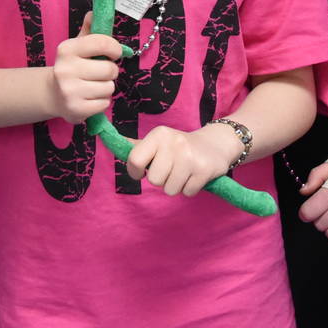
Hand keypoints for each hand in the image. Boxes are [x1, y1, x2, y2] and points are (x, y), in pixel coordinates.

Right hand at [47, 33, 120, 123]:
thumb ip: (89, 31)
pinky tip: (90, 98)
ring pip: (109, 88)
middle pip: (110, 69)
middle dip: (110, 72)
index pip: (102, 43)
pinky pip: (104, 103)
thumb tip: (94, 13)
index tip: (115, 53)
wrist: (52, 94)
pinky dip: (101, 102)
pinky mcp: (76, 109)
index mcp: (67, 49)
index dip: (115, 48)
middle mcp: (65, 69)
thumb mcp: (77, 46)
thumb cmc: (72, 67)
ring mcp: (69, 91)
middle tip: (100, 74)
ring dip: (106, 88)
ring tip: (93, 86)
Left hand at [123, 123, 240, 196]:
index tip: (142, 172)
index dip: (135, 172)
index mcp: (159, 134)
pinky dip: (190, 189)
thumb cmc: (179, 147)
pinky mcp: (204, 170)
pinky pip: (187, 193)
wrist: (215, 145)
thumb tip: (112, 142)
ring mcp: (190, 157)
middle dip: (161, 180)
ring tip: (183, 173)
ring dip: (176, 186)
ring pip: (170, 190)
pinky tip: (194, 176)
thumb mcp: (158, 142)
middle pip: (154, 180)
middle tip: (171, 169)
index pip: (135, 160)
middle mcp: (174, 142)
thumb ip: (136, 146)